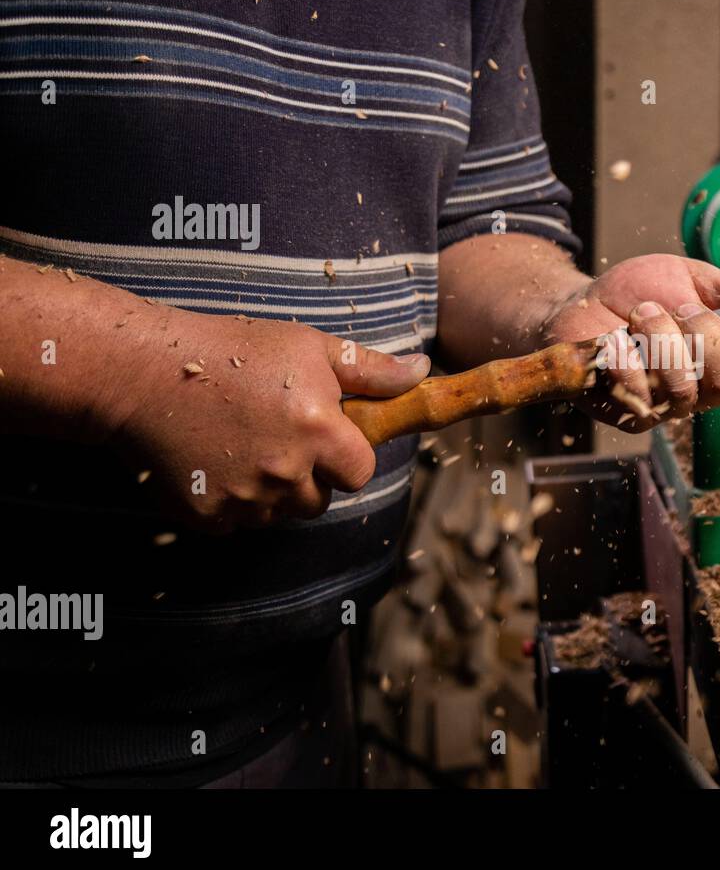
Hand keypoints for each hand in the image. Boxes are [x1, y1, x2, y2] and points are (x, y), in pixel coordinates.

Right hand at [108, 310, 430, 529]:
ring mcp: (244, 499)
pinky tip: (214, 460)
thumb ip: (371, 369)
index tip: (323, 434)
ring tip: (243, 443)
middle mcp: (286, 472)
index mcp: (320, 431)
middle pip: (321, 500)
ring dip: (273, 491)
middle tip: (277, 435)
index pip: (360, 472)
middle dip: (310, 476)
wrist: (144, 371)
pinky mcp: (206, 516)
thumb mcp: (309, 346)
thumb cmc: (234, 350)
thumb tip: (423, 373)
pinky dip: (232, 502)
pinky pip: (239, 523)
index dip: (346, 455)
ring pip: (281, 514)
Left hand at [539, 254, 719, 430]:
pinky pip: (638, 393)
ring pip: (681, 388)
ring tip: (640, 314)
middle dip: (704, 335)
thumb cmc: (638, 291)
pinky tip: (612, 340)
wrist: (580, 301)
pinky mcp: (628, 414)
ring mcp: (665, 407)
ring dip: (659, 338)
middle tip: (677, 307)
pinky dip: (624, 355)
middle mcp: (700, 390)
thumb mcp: (692, 278)